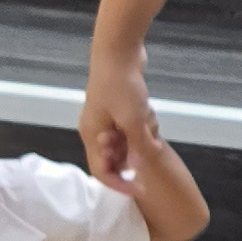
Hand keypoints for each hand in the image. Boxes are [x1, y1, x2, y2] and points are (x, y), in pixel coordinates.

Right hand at [80, 46, 164, 193]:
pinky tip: (149, 116)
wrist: (119, 50)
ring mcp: (104, 119)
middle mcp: (94, 130)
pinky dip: (139, 128)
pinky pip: (128, 129)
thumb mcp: (133, 120)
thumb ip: (137, 147)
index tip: (141, 189)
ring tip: (149, 123)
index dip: (120, 185)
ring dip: (138, 140)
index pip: (101, 172)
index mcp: (91, 135)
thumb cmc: (121, 86)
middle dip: (132, 157)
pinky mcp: (116, 108)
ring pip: (123, 144)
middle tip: (149, 144)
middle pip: (112, 159)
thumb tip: (139, 169)